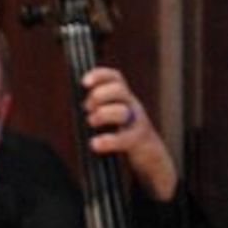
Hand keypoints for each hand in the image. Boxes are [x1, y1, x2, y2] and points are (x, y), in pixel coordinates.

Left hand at [80, 66, 178, 201]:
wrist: (149, 151)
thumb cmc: (123, 130)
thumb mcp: (112, 113)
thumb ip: (97, 106)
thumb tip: (78, 103)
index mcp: (123, 97)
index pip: (115, 78)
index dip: (100, 75)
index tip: (84, 82)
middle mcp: (131, 105)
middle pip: (119, 90)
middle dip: (99, 95)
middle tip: (87, 108)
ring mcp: (136, 122)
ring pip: (122, 112)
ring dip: (103, 115)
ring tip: (92, 122)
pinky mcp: (137, 140)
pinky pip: (124, 139)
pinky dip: (108, 141)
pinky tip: (95, 143)